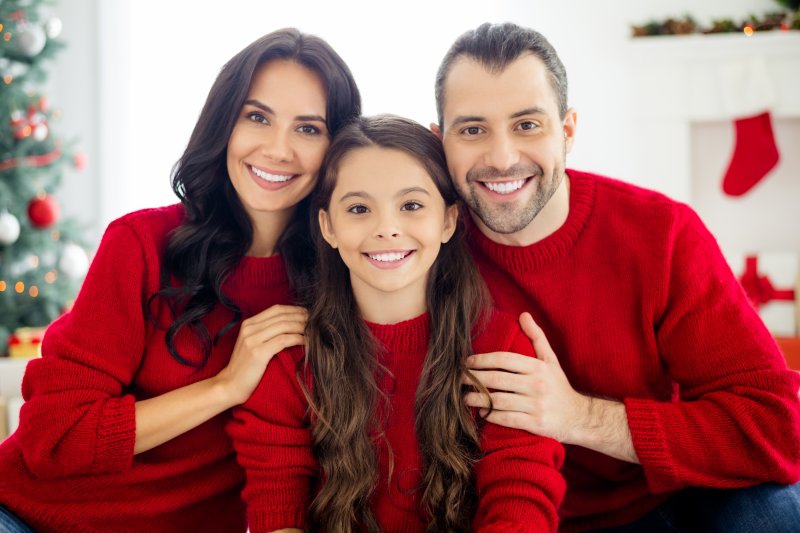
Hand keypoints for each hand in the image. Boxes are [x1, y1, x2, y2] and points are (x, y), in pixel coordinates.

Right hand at [214, 304, 307, 405]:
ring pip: (284, 326)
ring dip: (302, 327)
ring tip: (315, 331)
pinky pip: (284, 340)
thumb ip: (266, 333)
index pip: (276, 309)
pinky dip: (298, 339)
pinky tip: (307, 342)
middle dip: (302, 317)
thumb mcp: (252, 344)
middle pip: (282, 316)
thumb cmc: (245, 367)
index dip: (294, 309)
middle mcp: (250, 328)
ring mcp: (252, 340)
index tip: (308, 314)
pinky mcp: (258, 352)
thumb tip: (291, 325)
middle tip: (317, 322)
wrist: (229, 385)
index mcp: (249, 324)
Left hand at [464, 312, 588, 443]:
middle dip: (474, 378)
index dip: (482, 360)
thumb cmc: (558, 386)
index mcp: (538, 368)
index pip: (504, 359)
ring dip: (478, 398)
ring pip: (498, 400)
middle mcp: (537, 385)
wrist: (578, 417)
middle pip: (497, 379)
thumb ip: (536, 337)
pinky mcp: (535, 424)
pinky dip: (491, 415)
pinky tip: (480, 412)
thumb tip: (523, 315)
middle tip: (459, 378)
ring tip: (464, 396)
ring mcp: (536, 405)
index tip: (467, 362)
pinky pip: (506, 418)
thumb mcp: (551, 360)